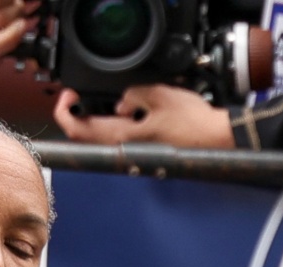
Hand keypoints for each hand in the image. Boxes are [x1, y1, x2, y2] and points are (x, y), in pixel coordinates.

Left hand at [53, 85, 234, 147]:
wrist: (216, 140)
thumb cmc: (194, 123)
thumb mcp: (160, 94)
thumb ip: (132, 94)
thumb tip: (121, 102)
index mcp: (124, 136)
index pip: (80, 129)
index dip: (66, 112)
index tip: (68, 96)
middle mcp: (126, 150)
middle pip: (87, 137)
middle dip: (79, 115)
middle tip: (79, 97)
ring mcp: (135, 154)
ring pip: (102, 140)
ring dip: (96, 121)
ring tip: (102, 104)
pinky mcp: (145, 154)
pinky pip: (119, 141)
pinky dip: (113, 127)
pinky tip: (125, 115)